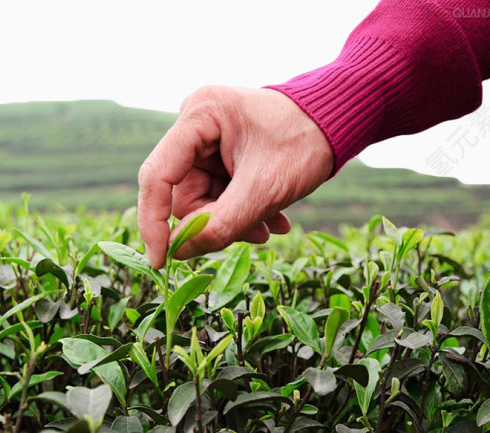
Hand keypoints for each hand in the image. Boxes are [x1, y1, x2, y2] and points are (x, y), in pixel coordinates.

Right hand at [137, 85, 333, 268]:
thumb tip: (179, 254)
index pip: (157, 176)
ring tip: (271, 226)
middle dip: (215, 222)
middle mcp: (194, 124)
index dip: (153, 223)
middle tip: (256, 235)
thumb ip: (220, 224)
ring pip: (201, 200)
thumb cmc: (306, 143)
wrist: (336, 121)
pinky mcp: (217, 153)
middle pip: (182, 194)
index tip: (159, 261)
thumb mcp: (264, 190)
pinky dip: (240, 210)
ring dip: (234, 220)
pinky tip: (271, 217)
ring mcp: (205, 140)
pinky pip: (215, 194)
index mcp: (199, 115)